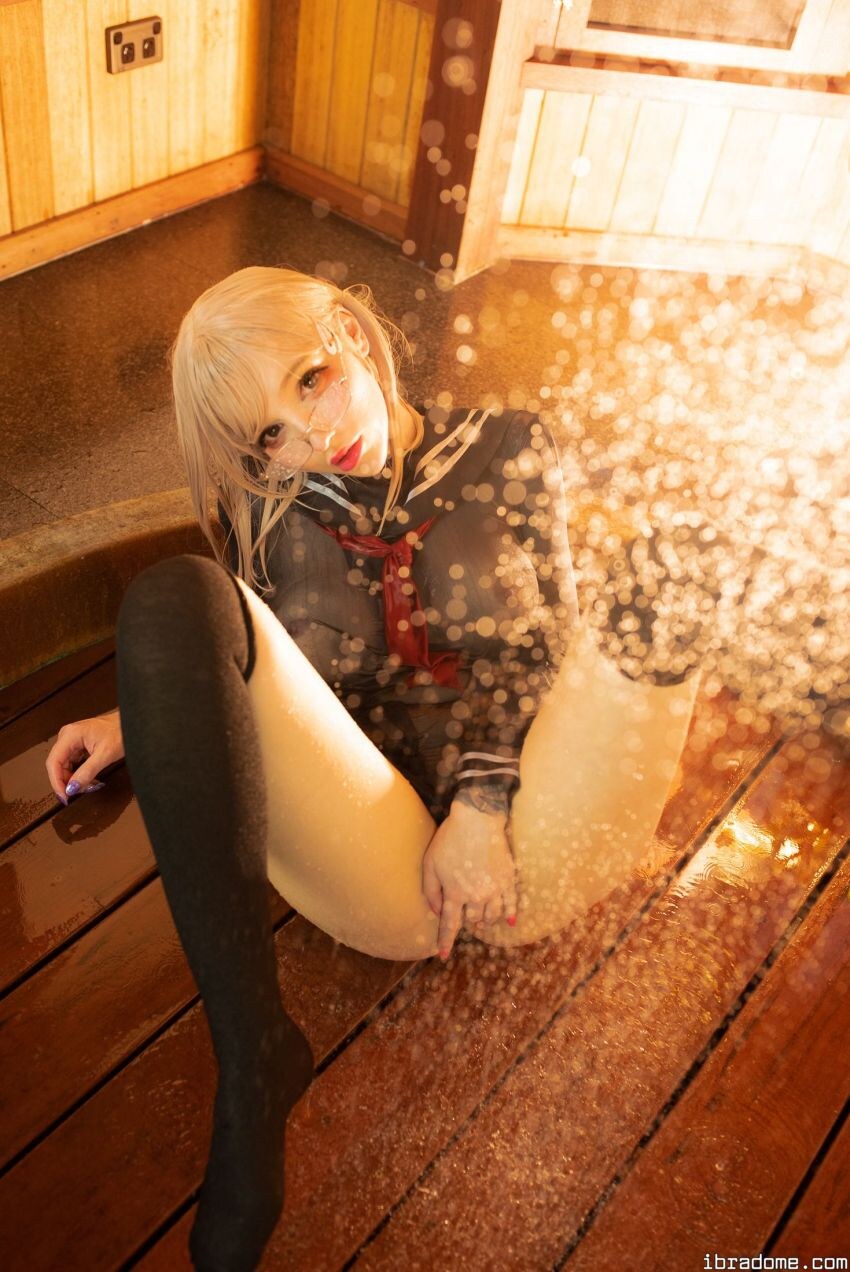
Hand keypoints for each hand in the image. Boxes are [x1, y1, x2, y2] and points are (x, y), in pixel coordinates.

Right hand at [45, 710, 123, 805]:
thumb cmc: (121, 732)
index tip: (64, 796)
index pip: (54, 762)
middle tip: (79, 793)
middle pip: (58, 765)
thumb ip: (87, 772)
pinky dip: (79, 773)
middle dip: (67, 782)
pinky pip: (73, 763)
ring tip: (89, 786)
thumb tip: (72, 788)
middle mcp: (67, 736)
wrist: (132, 723)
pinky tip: (89, 779)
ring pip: (65, 765)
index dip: (56, 782)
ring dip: (74, 779)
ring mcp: (72, 740)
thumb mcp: (105, 755)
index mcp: (70, 735)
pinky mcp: (78, 744)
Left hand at [422, 800, 517, 959]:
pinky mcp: (508, 879)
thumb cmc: (449, 839)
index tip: (442, 955)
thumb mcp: (429, 863)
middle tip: (463, 915)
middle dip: (466, 920)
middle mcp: (476, 896)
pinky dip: (511, 914)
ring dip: (485, 919)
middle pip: (472, 919)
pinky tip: (510, 922)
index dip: (445, 942)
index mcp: (455, 893)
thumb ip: (430, 891)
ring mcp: (495, 889)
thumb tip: (437, 912)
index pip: (450, 925)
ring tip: (480, 917)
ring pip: (492, 915)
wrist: (477, 820)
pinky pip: (512, 903)